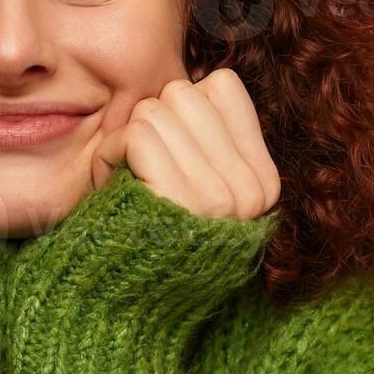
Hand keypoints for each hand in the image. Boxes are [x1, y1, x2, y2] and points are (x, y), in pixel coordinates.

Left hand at [92, 67, 281, 220]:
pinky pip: (136, 133)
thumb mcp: (193, 179)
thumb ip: (208, 132)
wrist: (116, 299)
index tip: (173, 155)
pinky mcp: (179, 200)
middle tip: (145, 173)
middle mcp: (249, 192)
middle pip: (185, 92)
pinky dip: (112, 153)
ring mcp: (219, 198)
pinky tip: (119, 186)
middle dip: (152, 122)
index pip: (221, 85)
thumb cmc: (144, 227)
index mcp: (262, 181)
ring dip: (127, 140)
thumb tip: (200, 73)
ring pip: (156, 109)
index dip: (181, 109)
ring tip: (132, 183)